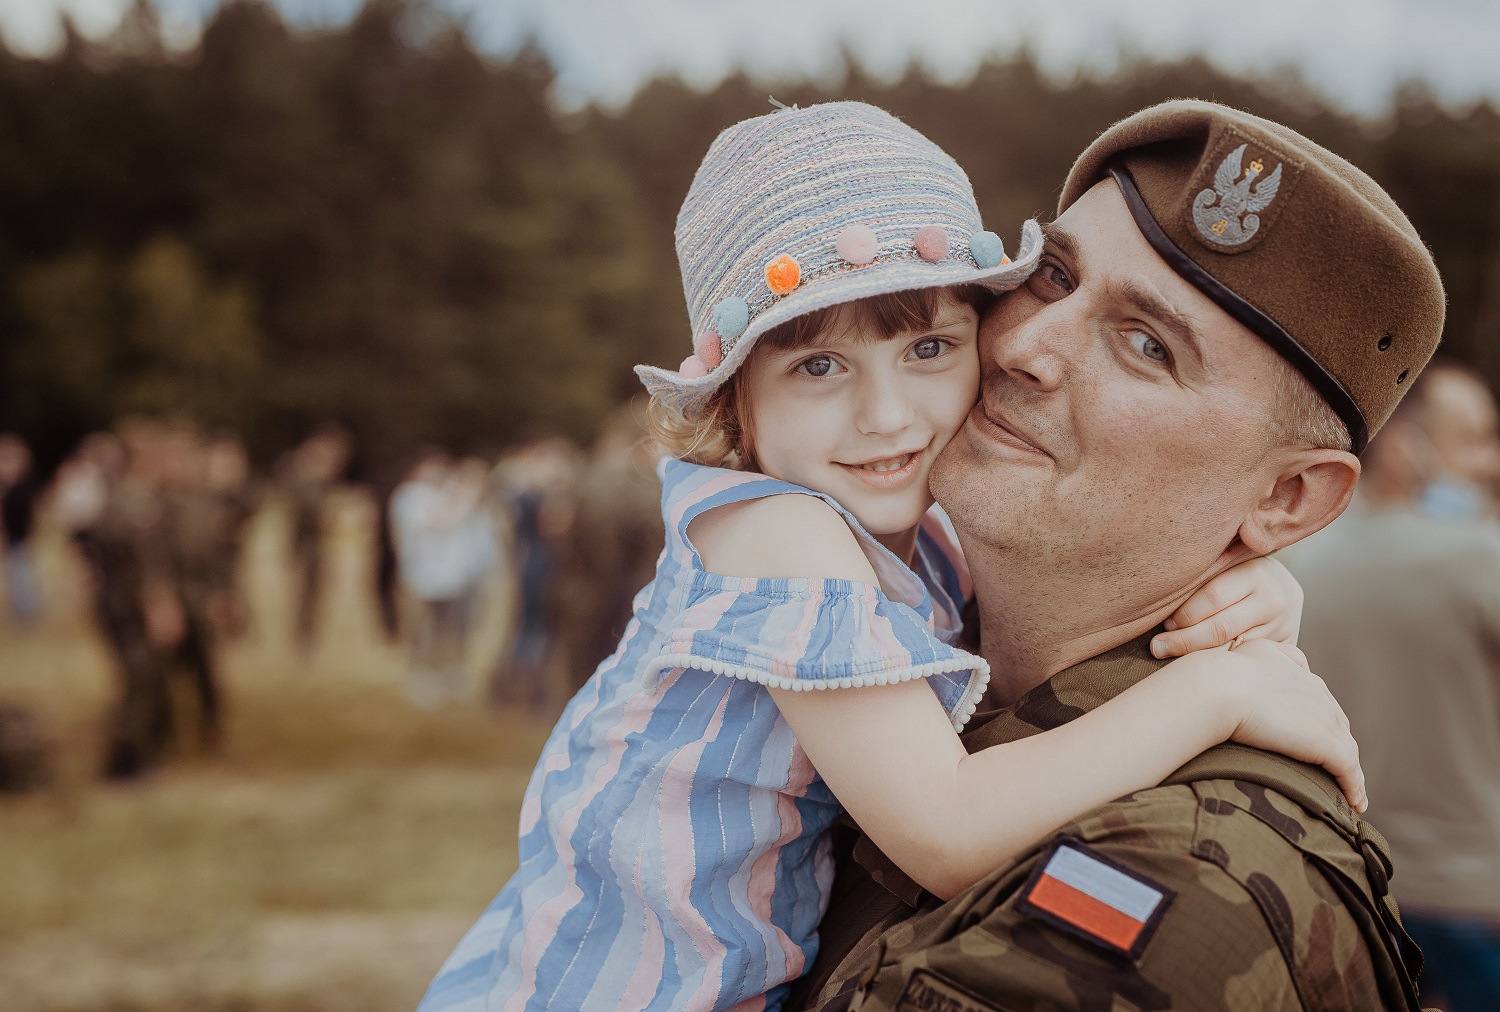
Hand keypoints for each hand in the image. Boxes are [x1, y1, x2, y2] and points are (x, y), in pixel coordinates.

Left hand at [1152, 556, 1302, 657]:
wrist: (1282, 588)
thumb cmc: (1237, 575)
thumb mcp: (1225, 564)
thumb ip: (1202, 575)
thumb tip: (1153, 596)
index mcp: (1255, 573)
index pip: (1211, 597)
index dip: (1183, 614)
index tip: (1163, 624)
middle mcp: (1273, 601)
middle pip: (1220, 628)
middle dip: (1184, 641)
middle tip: (1157, 647)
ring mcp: (1283, 627)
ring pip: (1232, 651)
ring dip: (1198, 657)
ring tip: (1171, 657)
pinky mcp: (1286, 649)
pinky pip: (1246, 662)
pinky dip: (1219, 666)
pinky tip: (1199, 669)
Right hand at [1214, 638, 1365, 811]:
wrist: (1215, 689)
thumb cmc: (1216, 675)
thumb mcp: (1247, 653)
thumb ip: (1270, 654)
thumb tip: (1276, 661)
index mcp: (1296, 671)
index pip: (1317, 699)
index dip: (1318, 719)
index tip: (1313, 736)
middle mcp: (1316, 692)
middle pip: (1337, 724)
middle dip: (1338, 744)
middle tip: (1333, 768)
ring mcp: (1324, 719)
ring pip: (1346, 749)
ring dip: (1351, 771)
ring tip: (1351, 793)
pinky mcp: (1325, 744)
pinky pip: (1348, 770)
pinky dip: (1354, 787)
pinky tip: (1355, 804)